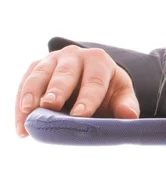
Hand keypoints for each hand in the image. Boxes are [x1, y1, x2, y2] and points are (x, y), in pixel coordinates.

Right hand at [15, 45, 139, 137]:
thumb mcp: (122, 96)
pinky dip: (20, 104)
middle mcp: (75, 55)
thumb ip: (126, 106)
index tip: (80, 115)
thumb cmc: (109, 91)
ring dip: (31, 94)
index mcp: (99, 61)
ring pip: (39, 75)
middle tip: (49, 105)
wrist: (93, 81)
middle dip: (57, 90)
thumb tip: (129, 116)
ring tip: (27, 112)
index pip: (94, 81)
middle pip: (65, 73)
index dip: (87, 99)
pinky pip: (25, 83)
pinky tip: (21, 126)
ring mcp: (53, 59)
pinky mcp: (36, 67)